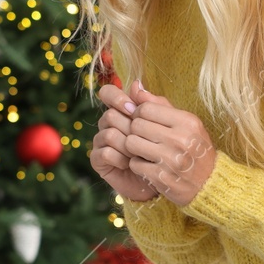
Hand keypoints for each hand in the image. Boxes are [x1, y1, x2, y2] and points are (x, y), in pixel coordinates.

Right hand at [91, 82, 158, 201]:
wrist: (163, 179)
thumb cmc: (165, 148)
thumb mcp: (166, 123)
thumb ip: (154, 104)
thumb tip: (136, 84)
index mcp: (122, 110)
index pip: (108, 93)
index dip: (116, 97)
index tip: (133, 108)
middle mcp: (108, 124)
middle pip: (110, 115)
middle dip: (130, 128)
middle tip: (146, 140)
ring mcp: (101, 141)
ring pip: (108, 133)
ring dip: (128, 145)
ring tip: (142, 154)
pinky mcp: (98, 160)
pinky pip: (105, 152)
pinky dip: (120, 158)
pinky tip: (131, 164)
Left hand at [124, 79, 217, 206]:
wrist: (209, 184)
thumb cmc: (195, 149)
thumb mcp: (186, 124)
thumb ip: (159, 105)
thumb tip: (135, 87)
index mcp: (187, 122)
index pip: (146, 108)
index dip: (139, 114)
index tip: (144, 121)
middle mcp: (180, 139)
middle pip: (136, 125)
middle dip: (135, 130)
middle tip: (143, 137)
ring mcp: (170, 160)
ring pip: (131, 143)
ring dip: (134, 148)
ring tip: (144, 151)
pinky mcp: (161, 177)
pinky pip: (134, 164)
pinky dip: (138, 165)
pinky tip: (148, 166)